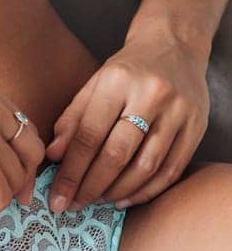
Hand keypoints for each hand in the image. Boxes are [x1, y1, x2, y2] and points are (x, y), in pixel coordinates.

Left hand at [45, 30, 210, 210]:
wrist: (174, 45)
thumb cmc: (128, 68)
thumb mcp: (96, 82)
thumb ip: (73, 118)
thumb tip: (54, 156)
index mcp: (118, 80)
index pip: (89, 133)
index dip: (71, 170)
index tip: (57, 194)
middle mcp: (151, 95)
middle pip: (117, 153)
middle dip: (91, 185)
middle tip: (73, 204)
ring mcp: (178, 113)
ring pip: (146, 166)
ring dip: (117, 190)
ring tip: (97, 200)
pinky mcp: (197, 128)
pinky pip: (171, 170)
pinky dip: (146, 190)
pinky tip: (125, 197)